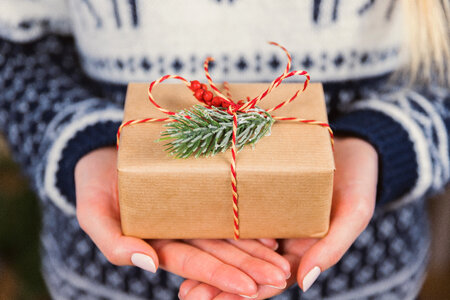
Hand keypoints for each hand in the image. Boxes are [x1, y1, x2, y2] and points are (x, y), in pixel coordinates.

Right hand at [75, 147, 289, 296]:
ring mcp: (192, 216)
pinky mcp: (201, 195)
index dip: (220, 276)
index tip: (250, 288)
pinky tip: (273, 236)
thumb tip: (147, 264)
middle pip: (218, 254)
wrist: (104, 152)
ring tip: (282, 264)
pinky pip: (226, 213)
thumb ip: (114, 243)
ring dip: (256, 253)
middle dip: (249, 269)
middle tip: (280, 278)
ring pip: (227, 238)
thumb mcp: (93, 213)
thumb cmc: (95, 183)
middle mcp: (180, 233)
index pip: (193, 264)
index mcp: (157, 243)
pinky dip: (248, 226)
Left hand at [178, 136, 377, 298]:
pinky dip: (216, 228)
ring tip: (180, 276)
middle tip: (188, 295)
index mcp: (302, 251)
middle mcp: (279, 241)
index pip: (271, 280)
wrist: (350, 146)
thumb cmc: (357, 179)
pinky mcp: (256, 197)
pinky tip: (191, 232)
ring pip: (236, 247)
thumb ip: (333, 247)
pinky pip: (235, 216)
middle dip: (218, 285)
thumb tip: (304, 283)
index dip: (246, 294)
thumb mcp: (354, 212)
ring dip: (210, 261)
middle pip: (247, 269)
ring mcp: (266, 220)